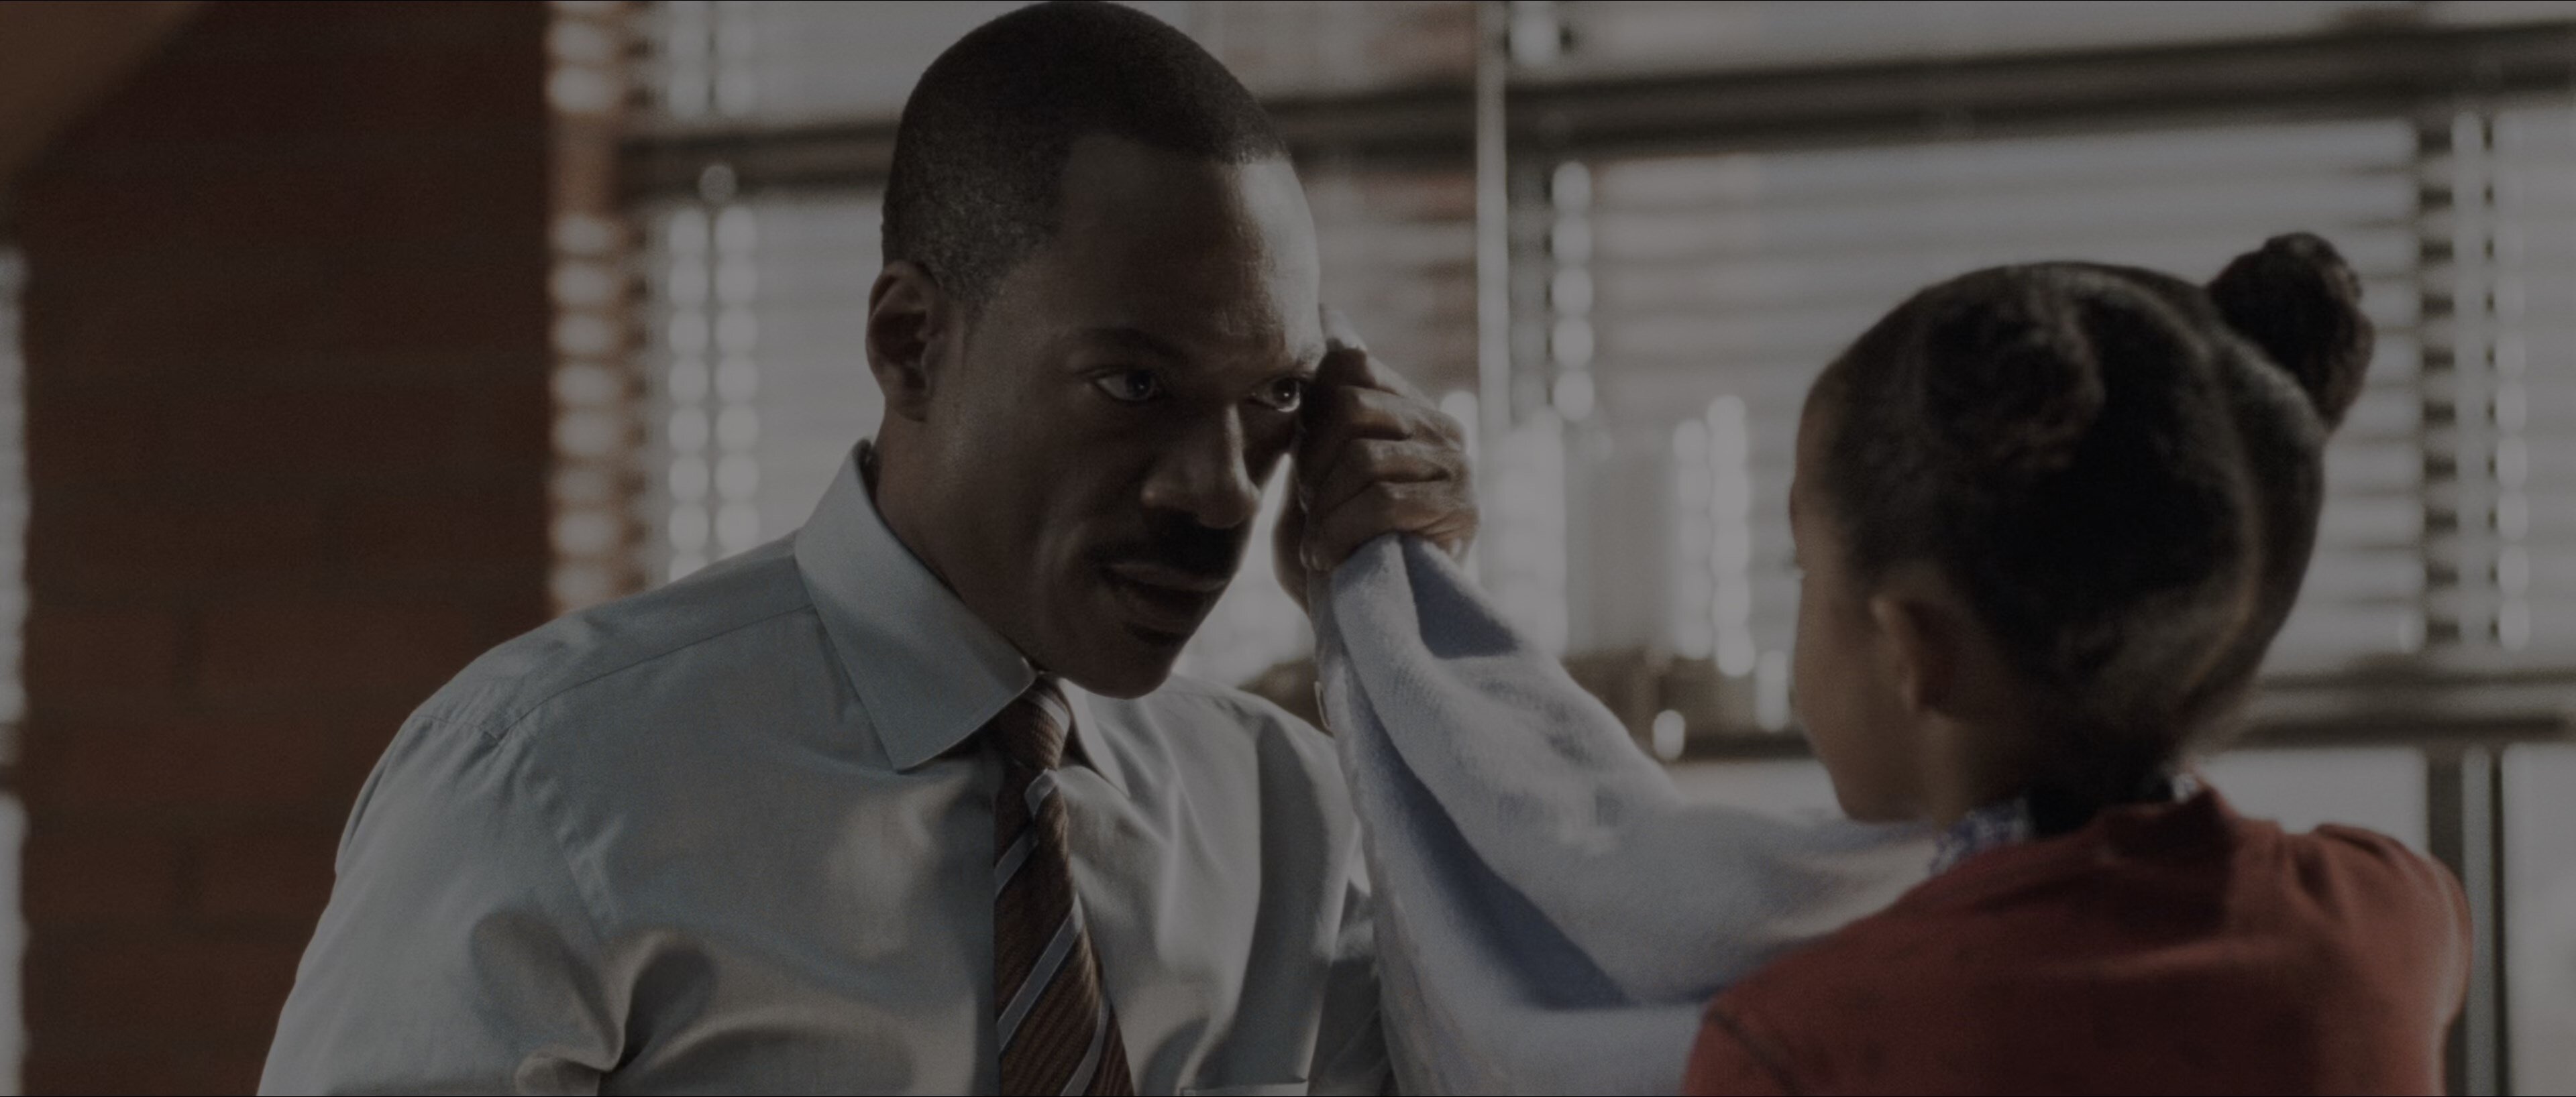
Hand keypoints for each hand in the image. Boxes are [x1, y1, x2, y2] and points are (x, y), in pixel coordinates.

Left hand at [1274, 310, 1477, 613]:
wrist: (1367, 625)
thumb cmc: (1332, 551)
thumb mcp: (1311, 471)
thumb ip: (1317, 407)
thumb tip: (1329, 313)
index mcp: (1405, 407)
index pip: (1349, 365)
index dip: (1309, 415)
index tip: (1304, 468)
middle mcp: (1440, 425)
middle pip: (1349, 406)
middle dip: (1313, 464)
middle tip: (1314, 509)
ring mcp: (1457, 463)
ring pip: (1362, 456)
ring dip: (1325, 509)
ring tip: (1324, 539)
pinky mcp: (1463, 508)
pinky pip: (1384, 501)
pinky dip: (1341, 533)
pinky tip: (1330, 557)